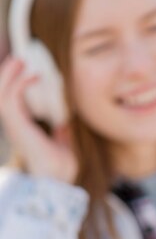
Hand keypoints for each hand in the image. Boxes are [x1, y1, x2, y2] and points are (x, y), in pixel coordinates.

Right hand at [0, 57, 77, 182]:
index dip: (16, 84)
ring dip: (8, 74)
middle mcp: (15, 125)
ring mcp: (14, 125)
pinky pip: (11, 97)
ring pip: (1, 93)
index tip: (32, 72)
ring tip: (20, 60)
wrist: (58, 179)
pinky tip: (34, 76)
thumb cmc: (61, 166)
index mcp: (23, 129)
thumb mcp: (63, 143)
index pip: (13, 102)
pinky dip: (19, 83)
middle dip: (7, 74)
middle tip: (21, 59)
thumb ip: (62, 132)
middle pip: (1, 94)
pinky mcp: (17, 124)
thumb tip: (66, 122)